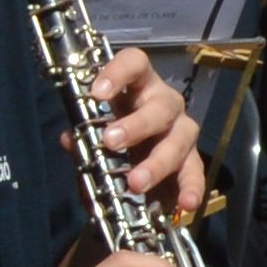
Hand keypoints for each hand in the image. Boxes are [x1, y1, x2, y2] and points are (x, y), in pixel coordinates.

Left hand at [94, 45, 208, 215]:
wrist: (136, 172)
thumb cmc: (114, 141)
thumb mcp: (94, 138)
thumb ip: (83, 140)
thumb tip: (70, 140)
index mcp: (138, 86)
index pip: (134, 63)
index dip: (118, 73)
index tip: (97, 93)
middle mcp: (165, 103)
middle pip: (160, 106)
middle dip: (136, 125)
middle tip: (111, 142)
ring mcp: (182, 131)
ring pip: (178, 140)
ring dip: (157, 162)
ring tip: (136, 183)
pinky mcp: (193, 160)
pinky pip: (196, 171)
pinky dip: (192, 187)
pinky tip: (186, 203)